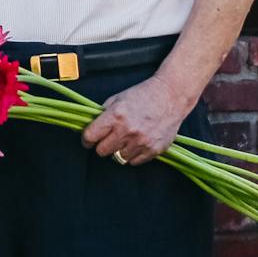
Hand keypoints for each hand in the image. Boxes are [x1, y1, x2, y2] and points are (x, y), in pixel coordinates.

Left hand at [82, 72, 198, 166]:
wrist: (171, 96)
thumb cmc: (144, 95)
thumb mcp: (118, 98)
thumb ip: (103, 114)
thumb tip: (90, 127)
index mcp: (115, 116)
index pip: (90, 137)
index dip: (87, 140)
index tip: (89, 140)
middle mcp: (127, 131)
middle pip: (102, 151)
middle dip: (102, 145)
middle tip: (109, 139)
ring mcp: (141, 142)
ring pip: (118, 158)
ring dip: (119, 150)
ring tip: (126, 139)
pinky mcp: (153, 150)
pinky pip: (134, 162)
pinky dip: (133, 154)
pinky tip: (137, 143)